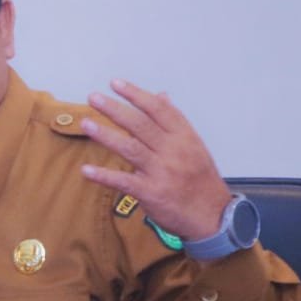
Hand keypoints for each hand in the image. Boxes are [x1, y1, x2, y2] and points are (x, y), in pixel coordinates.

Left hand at [78, 79, 229, 239]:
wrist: (214, 216)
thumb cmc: (201, 179)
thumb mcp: (194, 146)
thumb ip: (175, 121)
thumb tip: (162, 95)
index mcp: (185, 137)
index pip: (159, 109)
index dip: (136, 94)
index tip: (115, 83)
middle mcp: (174, 151)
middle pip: (141, 125)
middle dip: (116, 109)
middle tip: (93, 98)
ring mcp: (162, 171)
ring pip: (131, 148)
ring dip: (106, 135)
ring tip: (86, 124)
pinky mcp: (151, 193)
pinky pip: (124, 182)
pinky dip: (104, 175)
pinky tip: (86, 170)